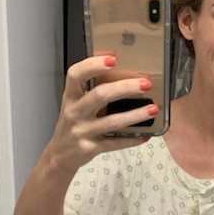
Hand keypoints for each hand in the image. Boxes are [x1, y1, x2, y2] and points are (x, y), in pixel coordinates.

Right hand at [48, 55, 158, 173]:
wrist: (60, 155)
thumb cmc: (74, 124)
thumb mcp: (76, 105)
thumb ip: (92, 91)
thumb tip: (126, 77)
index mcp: (70, 96)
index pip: (76, 74)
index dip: (93, 64)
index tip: (113, 59)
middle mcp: (74, 112)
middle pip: (100, 95)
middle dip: (125, 88)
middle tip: (145, 84)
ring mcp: (82, 131)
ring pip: (112, 121)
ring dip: (135, 114)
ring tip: (153, 109)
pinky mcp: (90, 148)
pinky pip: (115, 143)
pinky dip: (132, 139)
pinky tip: (145, 134)